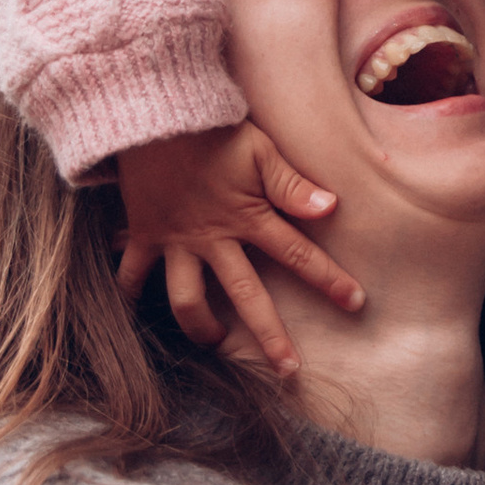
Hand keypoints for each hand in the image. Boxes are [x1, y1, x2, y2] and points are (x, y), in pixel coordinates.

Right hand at [116, 119, 362, 376]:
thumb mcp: (260, 151)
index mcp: (248, 219)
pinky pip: (131, 274)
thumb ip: (292, 185)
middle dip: (270, 335)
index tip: (355, 303)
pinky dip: (129, 293)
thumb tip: (330, 208)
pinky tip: (133, 309)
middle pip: (246, 296)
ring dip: (200, 325)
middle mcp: (212, 240)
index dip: (328, 280)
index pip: (298, 256)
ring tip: (215, 342)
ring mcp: (175, 241)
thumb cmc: (214, 130)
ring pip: (185, 299)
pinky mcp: (143, 235)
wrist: (155, 114)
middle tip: (289, 370)